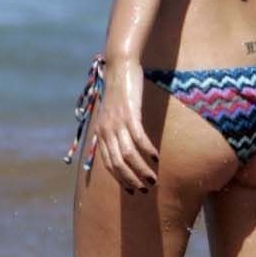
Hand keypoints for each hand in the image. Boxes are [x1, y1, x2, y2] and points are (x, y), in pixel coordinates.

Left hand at [95, 59, 159, 192]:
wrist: (119, 66)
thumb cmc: (118, 91)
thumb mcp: (111, 113)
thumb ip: (113, 130)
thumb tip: (121, 146)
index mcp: (100, 132)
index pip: (108, 164)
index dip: (120, 179)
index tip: (132, 189)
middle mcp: (106, 130)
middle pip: (117, 163)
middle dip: (131, 179)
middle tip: (145, 188)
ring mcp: (117, 122)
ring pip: (128, 154)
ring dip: (141, 169)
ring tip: (153, 178)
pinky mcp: (129, 113)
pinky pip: (138, 137)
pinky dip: (147, 150)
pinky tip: (155, 157)